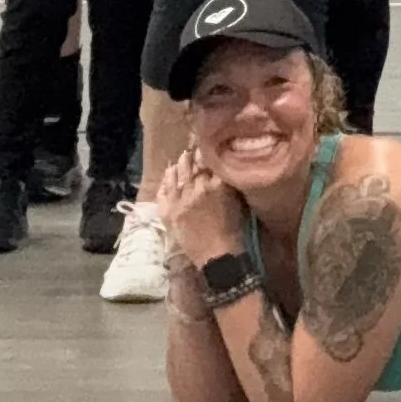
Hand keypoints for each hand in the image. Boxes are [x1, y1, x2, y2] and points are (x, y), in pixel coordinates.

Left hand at [157, 146, 247, 265]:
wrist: (218, 257)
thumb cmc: (234, 230)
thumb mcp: (237, 201)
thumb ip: (228, 182)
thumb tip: (223, 166)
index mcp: (217, 185)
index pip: (209, 160)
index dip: (207, 150)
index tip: (208, 144)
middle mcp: (196, 188)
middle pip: (191, 164)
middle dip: (192, 154)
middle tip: (193, 147)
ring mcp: (179, 200)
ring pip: (176, 174)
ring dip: (179, 164)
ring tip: (182, 158)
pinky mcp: (168, 213)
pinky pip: (162, 191)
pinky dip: (165, 181)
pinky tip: (169, 175)